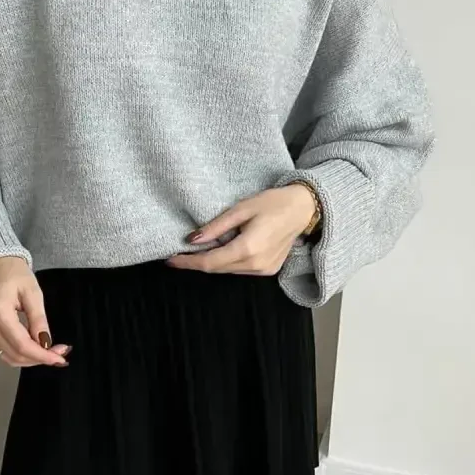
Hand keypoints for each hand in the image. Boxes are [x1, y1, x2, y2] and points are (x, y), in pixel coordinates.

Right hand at [0, 257, 70, 366]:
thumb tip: (46, 344)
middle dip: (39, 358)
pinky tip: (33, 349)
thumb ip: (39, 320)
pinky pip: (2, 352)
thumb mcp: (32, 293)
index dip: (42, 356)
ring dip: (30, 360)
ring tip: (48, 352)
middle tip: (59, 353)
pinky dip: (19, 355)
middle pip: (16, 355)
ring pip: (9, 358)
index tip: (61, 358)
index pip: (22, 345)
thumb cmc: (13, 273)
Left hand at [167, 184, 316, 275]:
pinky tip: (224, 249)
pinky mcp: (268, 271)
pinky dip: (228, 262)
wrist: (304, 209)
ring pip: (228, 271)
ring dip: (213, 262)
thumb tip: (192, 239)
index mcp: (248, 248)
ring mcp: (263, 270)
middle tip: (178, 254)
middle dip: (197, 263)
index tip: (170, 260)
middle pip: (217, 269)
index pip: (210, 262)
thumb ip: (216, 226)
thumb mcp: (241, 208)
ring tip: (199, 250)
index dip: (188, 263)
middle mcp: (256, 264)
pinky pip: (240, 269)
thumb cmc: (273, 203)